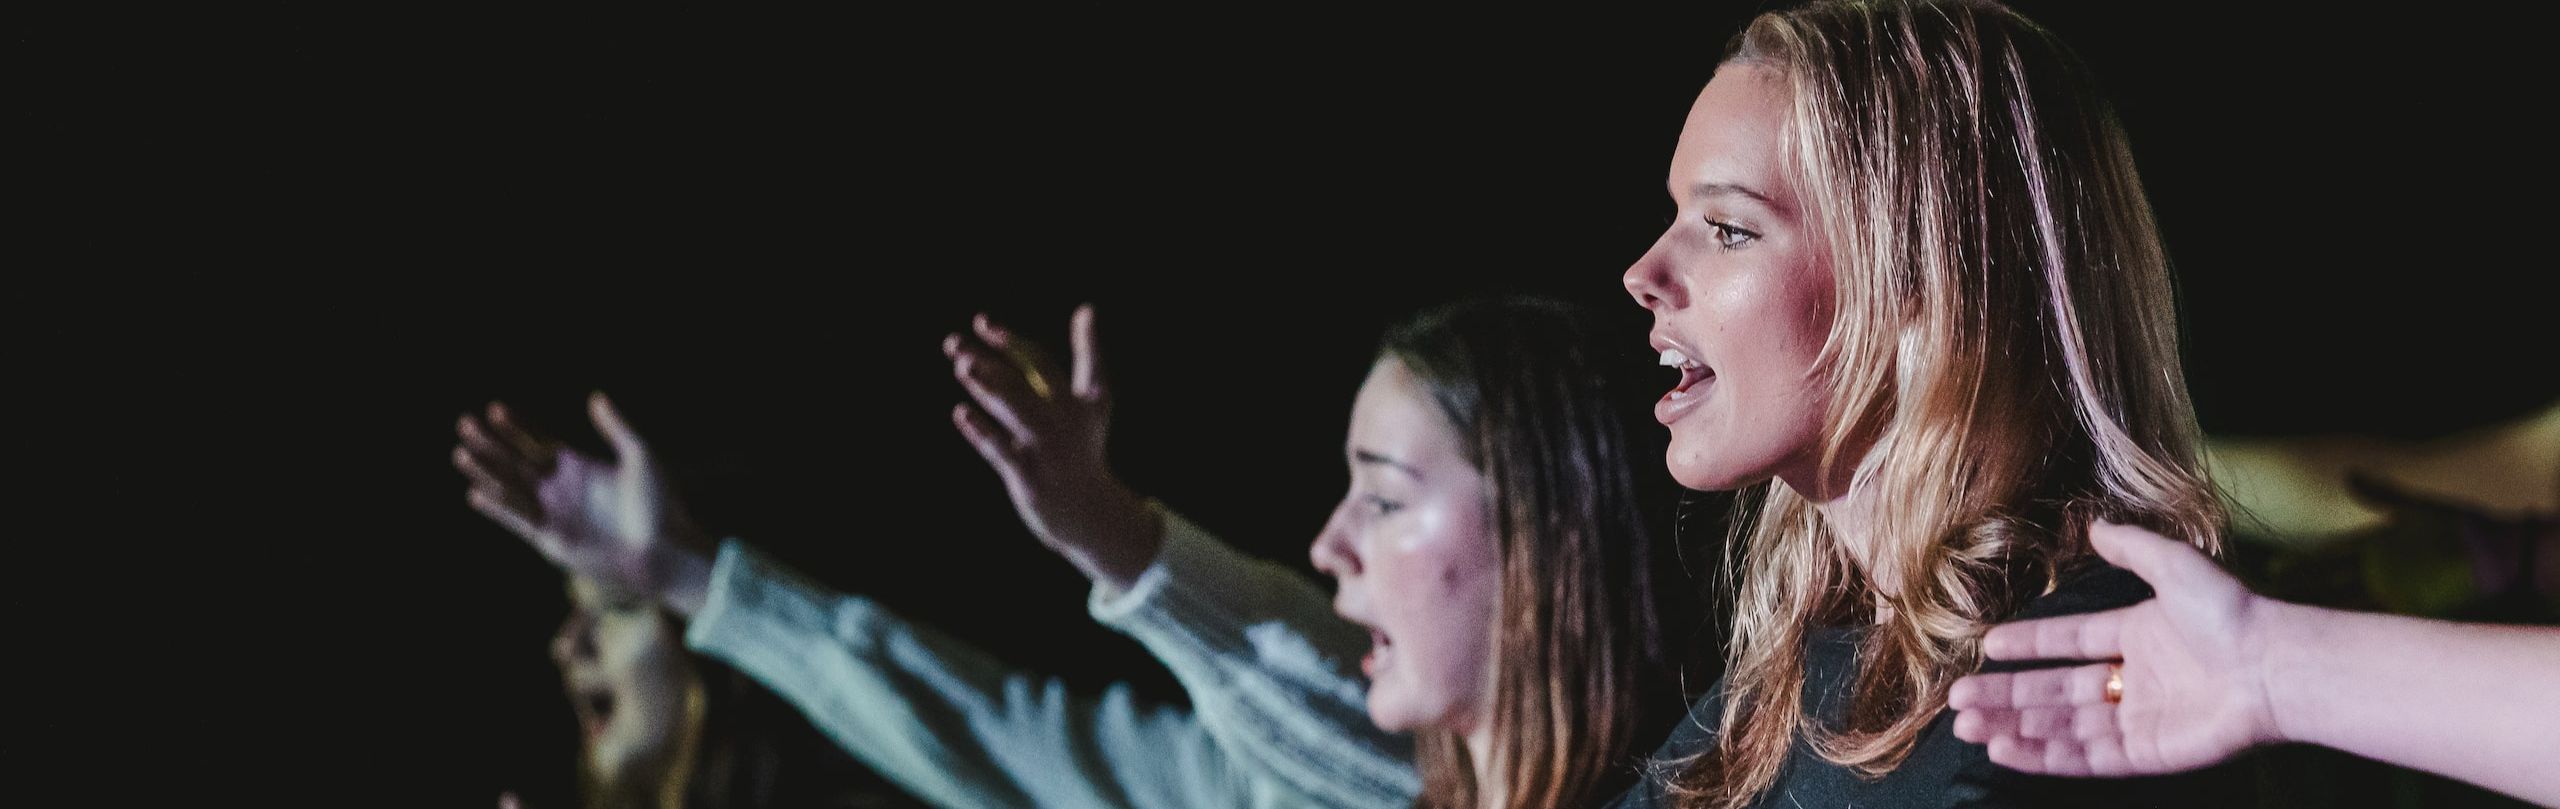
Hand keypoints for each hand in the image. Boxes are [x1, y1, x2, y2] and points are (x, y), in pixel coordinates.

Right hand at [453, 393, 712, 610]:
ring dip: (486, 470)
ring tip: (460, 452)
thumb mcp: (640, 457)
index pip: (538, 441)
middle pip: (516, 461)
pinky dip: (498, 507)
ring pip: (510, 487)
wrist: (664, 550)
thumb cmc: (659, 505)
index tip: (495, 407)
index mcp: (579, 467)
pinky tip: (476, 492)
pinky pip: (518, 519)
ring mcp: (554, 513)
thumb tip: (596, 396)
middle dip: (490, 443)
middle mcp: (561, 489)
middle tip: (464, 423)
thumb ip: (616, 427)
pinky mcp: (552, 538)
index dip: (516, 425)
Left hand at [945, 305, 1162, 588]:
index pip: (1039, 361)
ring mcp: (1045, 450)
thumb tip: (1087, 308)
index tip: (983, 322)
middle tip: (953, 343)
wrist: (1088, 508)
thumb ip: (1089, 353)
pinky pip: (1002, 451)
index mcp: (1076, 399)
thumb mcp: (1094, 400)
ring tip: (961, 366)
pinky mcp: (1029, 478)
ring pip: (1013, 412)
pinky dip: (982, 432)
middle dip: (988, 361)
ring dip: (987, 388)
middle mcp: (1062, 421)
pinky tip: (961, 414)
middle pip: (1021, 382)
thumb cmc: (1084, 445)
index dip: (1010, 342)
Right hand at [1948, 521, 2287, 775]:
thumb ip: (2131, 548)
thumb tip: (2094, 526)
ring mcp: (2139, 720)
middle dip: (2005, 698)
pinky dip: (2045, 756)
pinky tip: (2008, 749)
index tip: (1988, 646)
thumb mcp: (2175, 566)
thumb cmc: (2231, 614)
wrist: (2275, 665)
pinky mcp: (2148, 754)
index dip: (2029, 644)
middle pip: (2054, 692)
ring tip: (1970, 727)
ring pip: (2063, 727)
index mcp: (2137, 637)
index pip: (2069, 642)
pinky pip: (2087, 757)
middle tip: (1959, 701)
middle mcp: (2133, 681)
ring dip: (2015, 728)